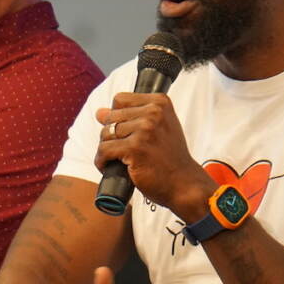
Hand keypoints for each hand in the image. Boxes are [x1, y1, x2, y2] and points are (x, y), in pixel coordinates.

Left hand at [94, 93, 214, 216]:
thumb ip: (130, 117)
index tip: (126, 132)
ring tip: (118, 159)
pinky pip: (104, 150)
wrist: (183, 184)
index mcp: (159, 102)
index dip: (117, 116)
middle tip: (123, 150)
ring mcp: (145, 129)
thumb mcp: (156, 129)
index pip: (120, 100)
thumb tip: (100, 112)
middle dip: (110, 135)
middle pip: (111, 117)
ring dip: (106, 149)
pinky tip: (110, 167)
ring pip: (105, 134)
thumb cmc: (170, 158)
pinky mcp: (135, 148)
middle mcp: (153, 112)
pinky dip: (102, 161)